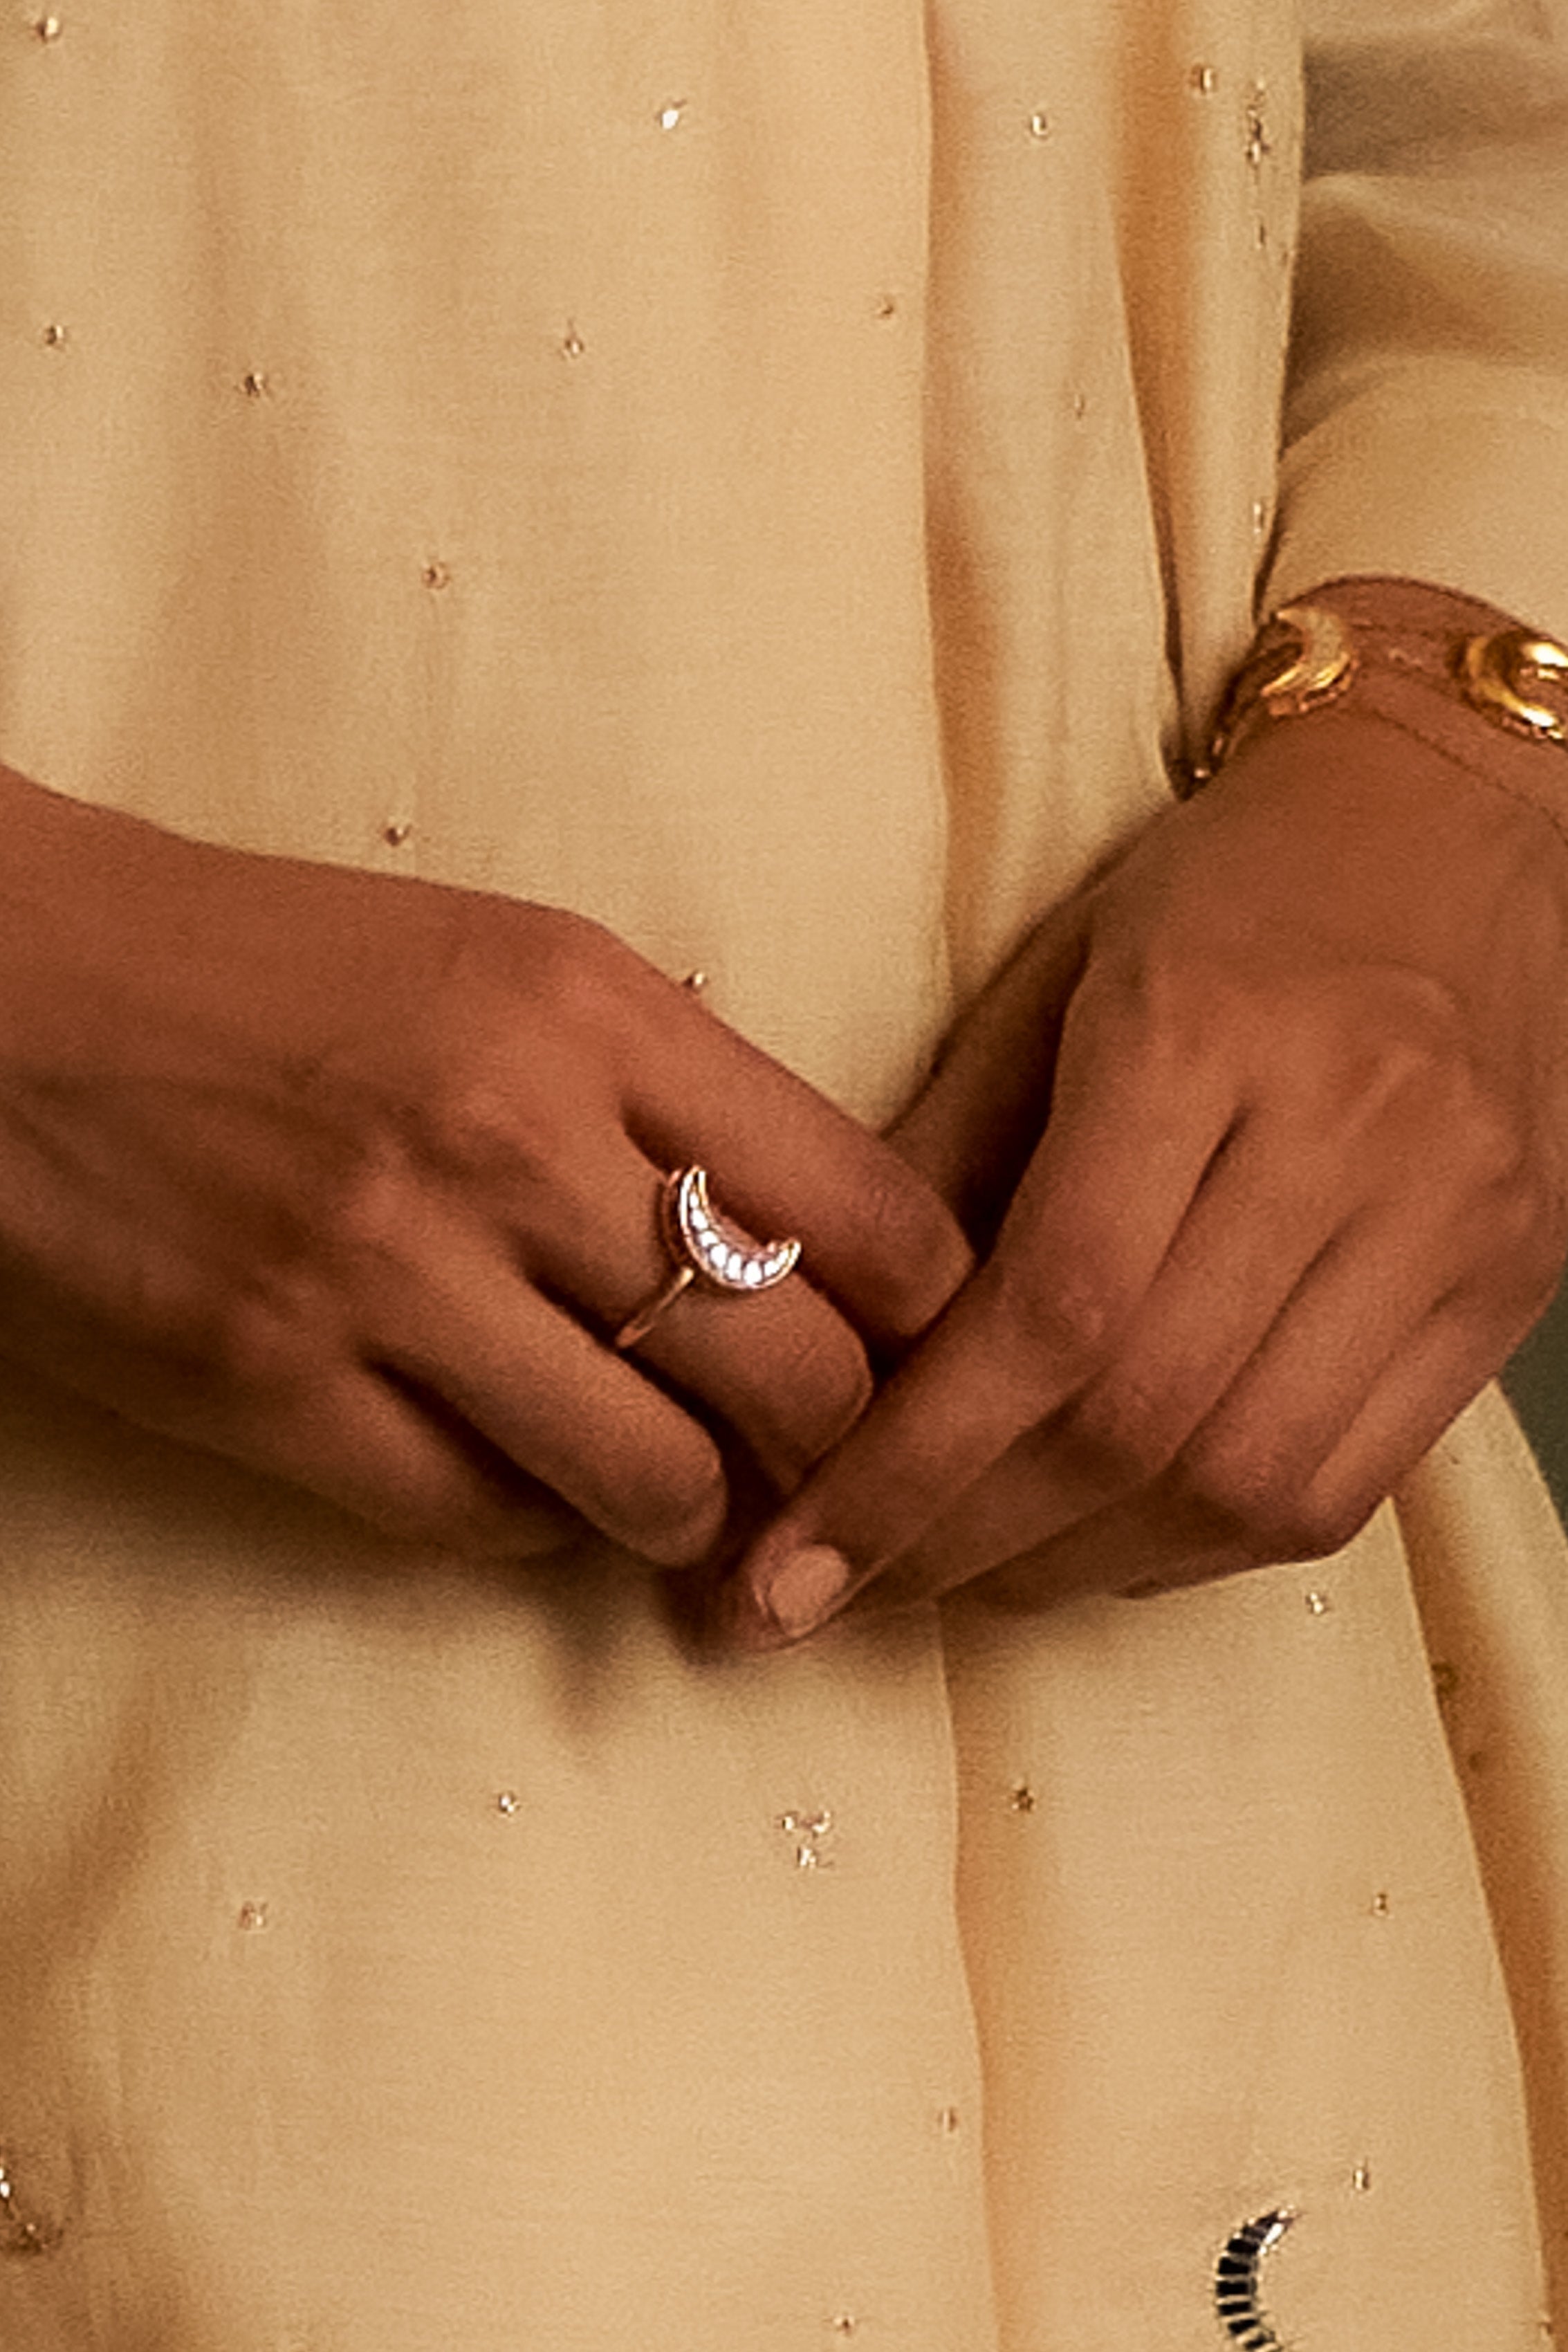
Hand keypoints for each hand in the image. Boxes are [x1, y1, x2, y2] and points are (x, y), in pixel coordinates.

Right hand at [0, 768, 969, 1560]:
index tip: (919, 1358)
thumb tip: (820, 1246)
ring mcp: (390, 1274)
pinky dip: (533, 1523)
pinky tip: (518, 1477)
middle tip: (818, 1470)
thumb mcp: (505, 963)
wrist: (14, 986)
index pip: (873, 1213)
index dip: (930, 1322)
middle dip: (836, 1454)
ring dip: (688, 1515)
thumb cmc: (275, 971)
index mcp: (592, 1007)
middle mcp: (514, 1138)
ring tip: (671, 1494)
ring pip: (657, 1484)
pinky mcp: (274, 1388)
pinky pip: (485, 1522)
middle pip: (798, 1375)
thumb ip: (668, 1088)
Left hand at [720, 694, 1567, 1640]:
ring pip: (1248, 1484)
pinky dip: (1203, 1544)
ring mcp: (1451, 1221)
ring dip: (1079, 1566)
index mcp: (1200, 1030)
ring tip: (966, 1575)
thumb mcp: (1051, 977)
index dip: (908, 1468)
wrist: (1462, 816)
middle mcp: (1348, 1134)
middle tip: (853, 1588)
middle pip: (1142, 1423)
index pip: (1050, 1314)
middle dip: (968, 1543)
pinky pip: (1345, 1487)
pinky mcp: (1507, 1285)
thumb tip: (815, 1337)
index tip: (788, 1568)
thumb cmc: (1229, 885)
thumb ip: (939, 1158)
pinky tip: (1107, 1540)